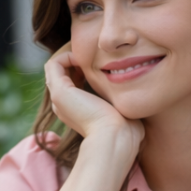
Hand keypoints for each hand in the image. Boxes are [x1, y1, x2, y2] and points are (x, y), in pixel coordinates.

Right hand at [45, 43, 143, 159]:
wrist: (116, 138)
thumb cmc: (125, 131)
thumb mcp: (122, 112)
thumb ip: (121, 102)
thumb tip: (135, 97)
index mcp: (75, 112)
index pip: (71, 84)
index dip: (82, 69)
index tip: (100, 64)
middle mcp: (63, 106)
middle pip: (61, 74)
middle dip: (75, 60)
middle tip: (93, 55)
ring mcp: (59, 99)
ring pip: (56, 67)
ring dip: (71, 55)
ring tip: (88, 53)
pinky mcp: (59, 92)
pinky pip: (55, 64)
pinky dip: (68, 55)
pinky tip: (85, 56)